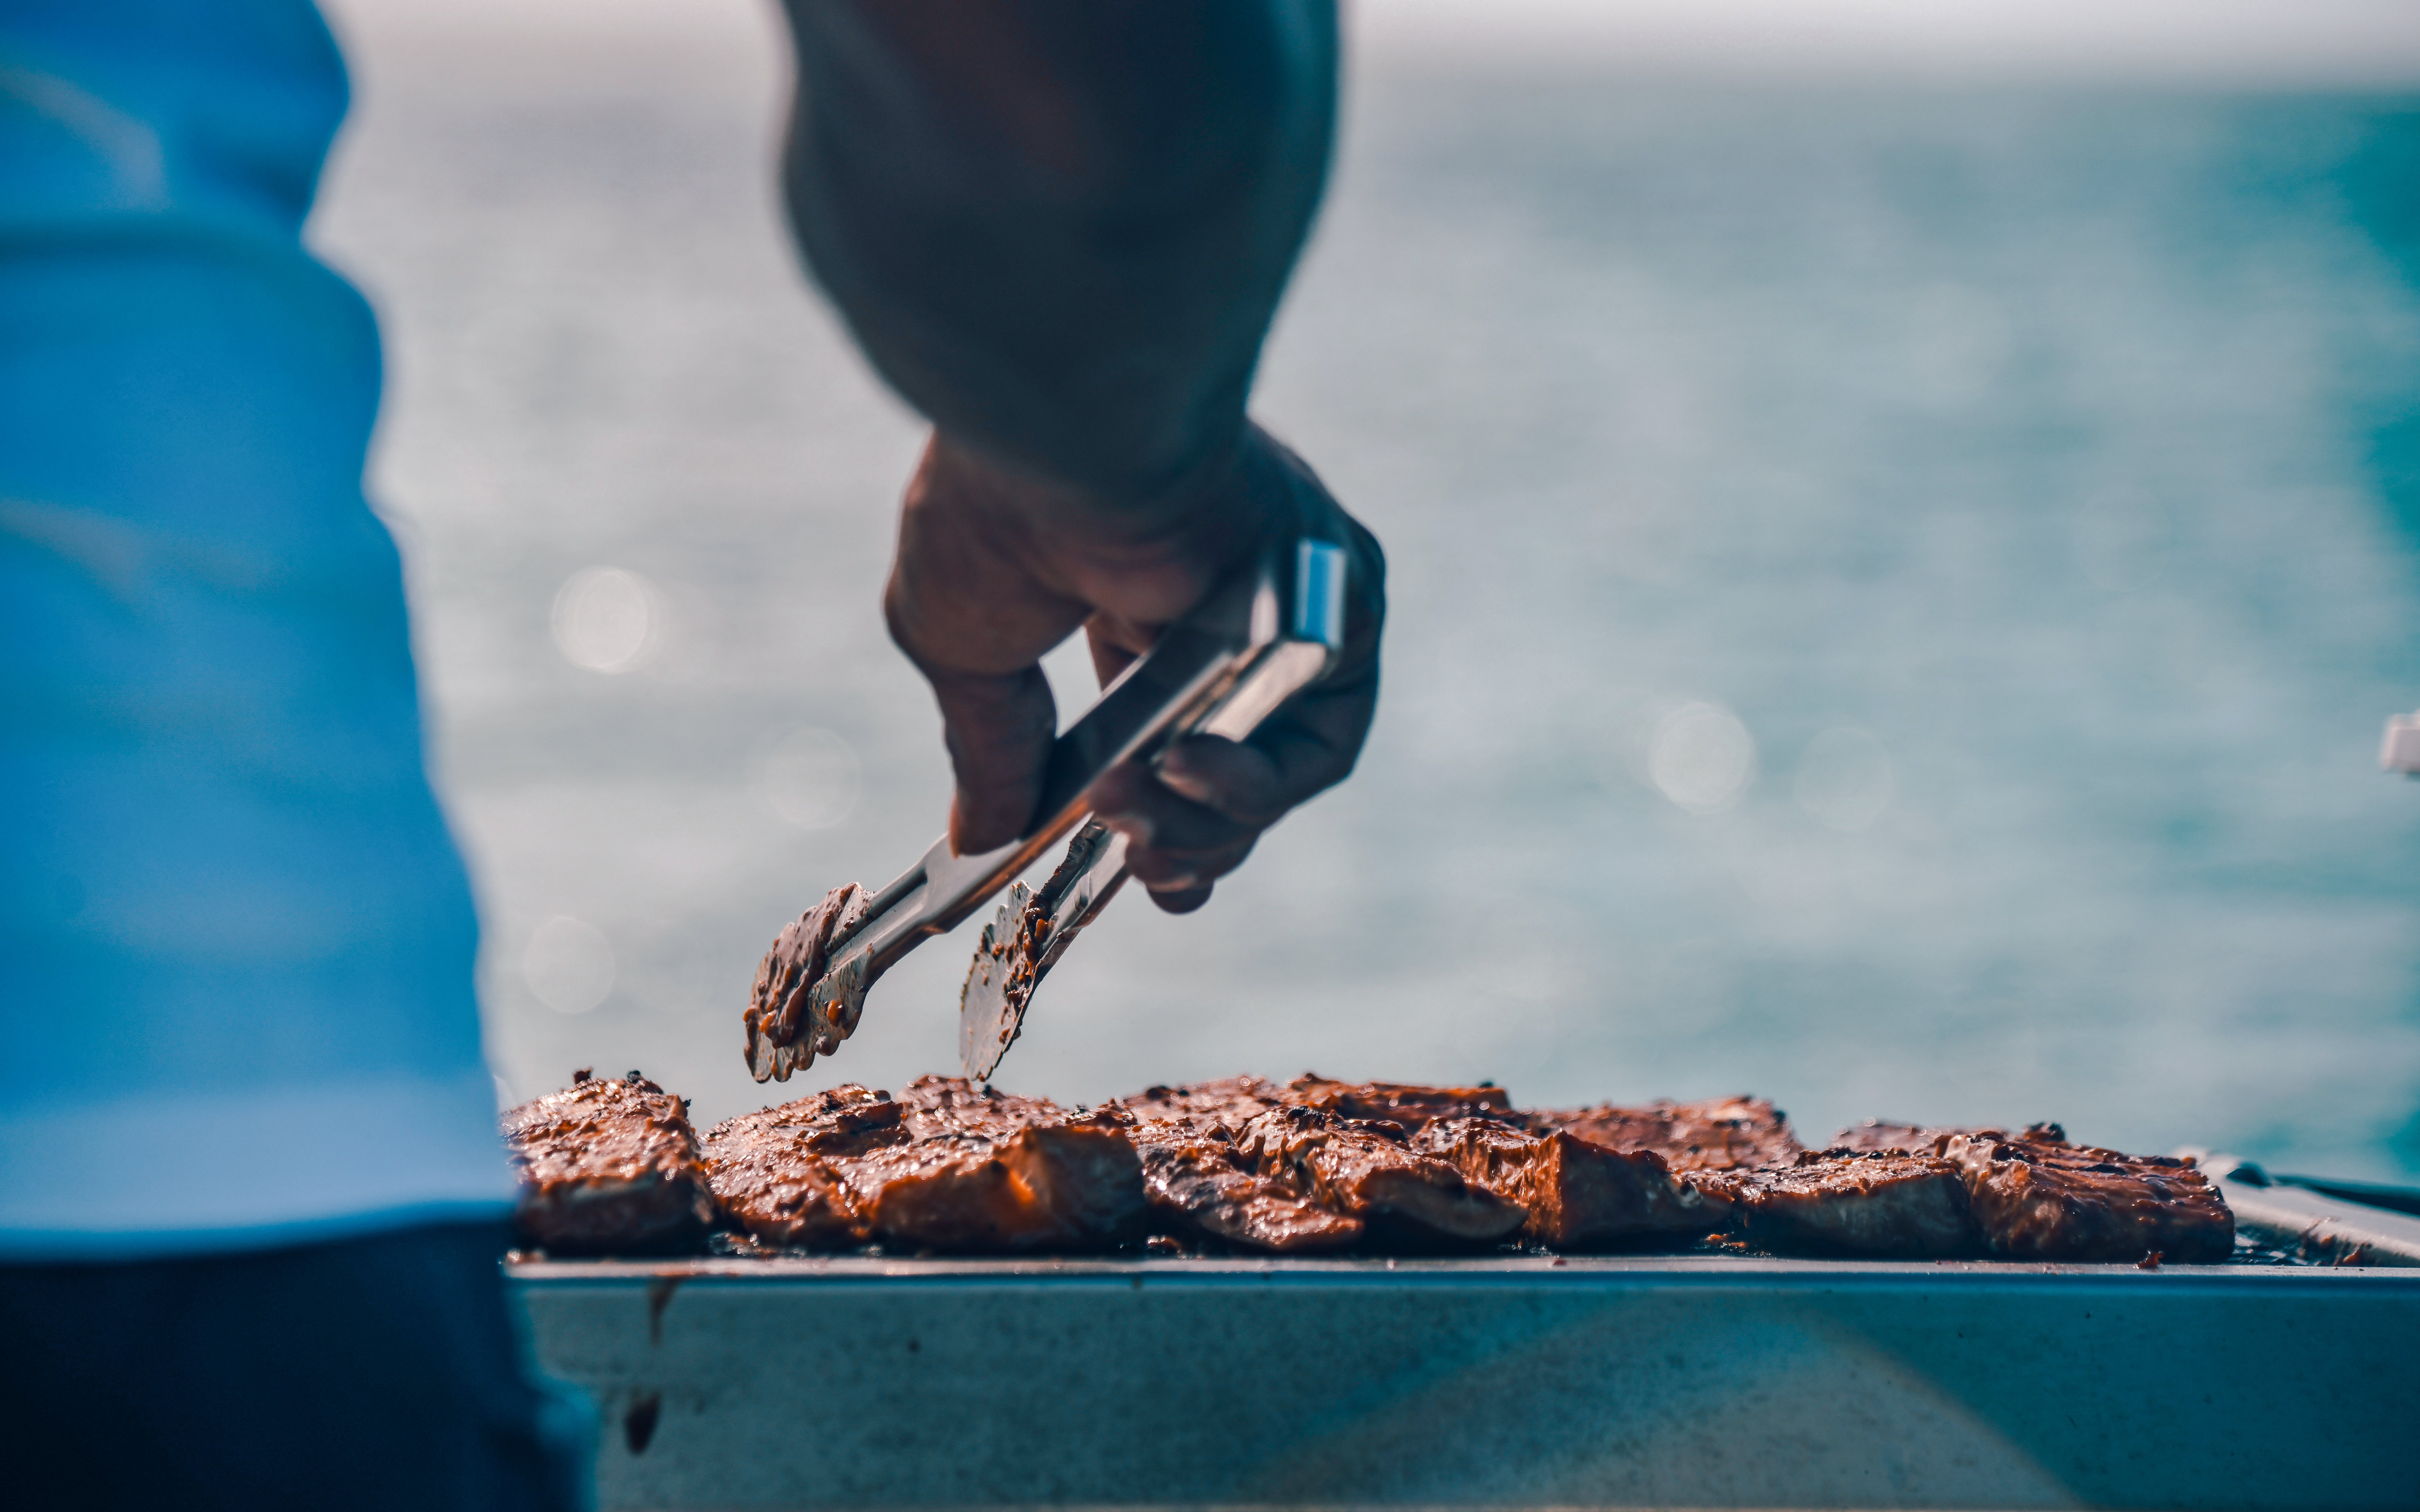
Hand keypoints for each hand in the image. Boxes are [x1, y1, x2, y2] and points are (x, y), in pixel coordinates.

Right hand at [884, 423, 1383, 911]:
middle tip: (1130, 859)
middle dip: (1178, 840)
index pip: (1169, 738)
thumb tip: (978, 838)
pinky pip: (1320, 739)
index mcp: (1140, 603)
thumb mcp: (965, 651)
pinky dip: (1255, 782)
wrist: (1061, 443)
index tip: (1121, 875)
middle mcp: (1227, 604)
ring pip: (1277, 773)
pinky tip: (1186, 770)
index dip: (1155, 824)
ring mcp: (1290, 607)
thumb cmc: (995, 516)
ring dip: (1206, 822)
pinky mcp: (1340, 607)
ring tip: (1136, 816)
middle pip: (1231, 777)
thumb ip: (988, 748)